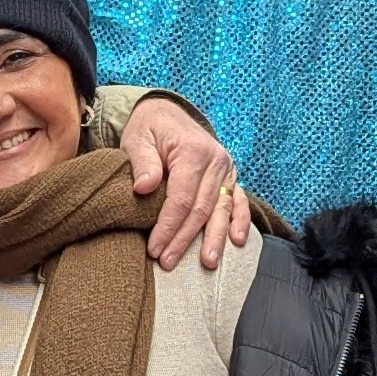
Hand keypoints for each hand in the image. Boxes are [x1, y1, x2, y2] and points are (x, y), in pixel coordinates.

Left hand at [121, 95, 254, 270]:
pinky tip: (237, 240)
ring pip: (221, 210)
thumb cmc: (150, 128)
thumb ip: (142, 162)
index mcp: (193, 152)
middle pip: (201, 210)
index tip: (154, 248)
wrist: (167, 113)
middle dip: (185, 239)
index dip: (168, 226)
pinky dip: (239, 221)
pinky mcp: (229, 176)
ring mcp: (226, 169)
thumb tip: (143, 188)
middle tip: (169, 262)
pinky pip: (238, 201)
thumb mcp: (138, 138)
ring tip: (208, 262)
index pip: (182, 199)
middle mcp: (215, 161)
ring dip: (214, 238)